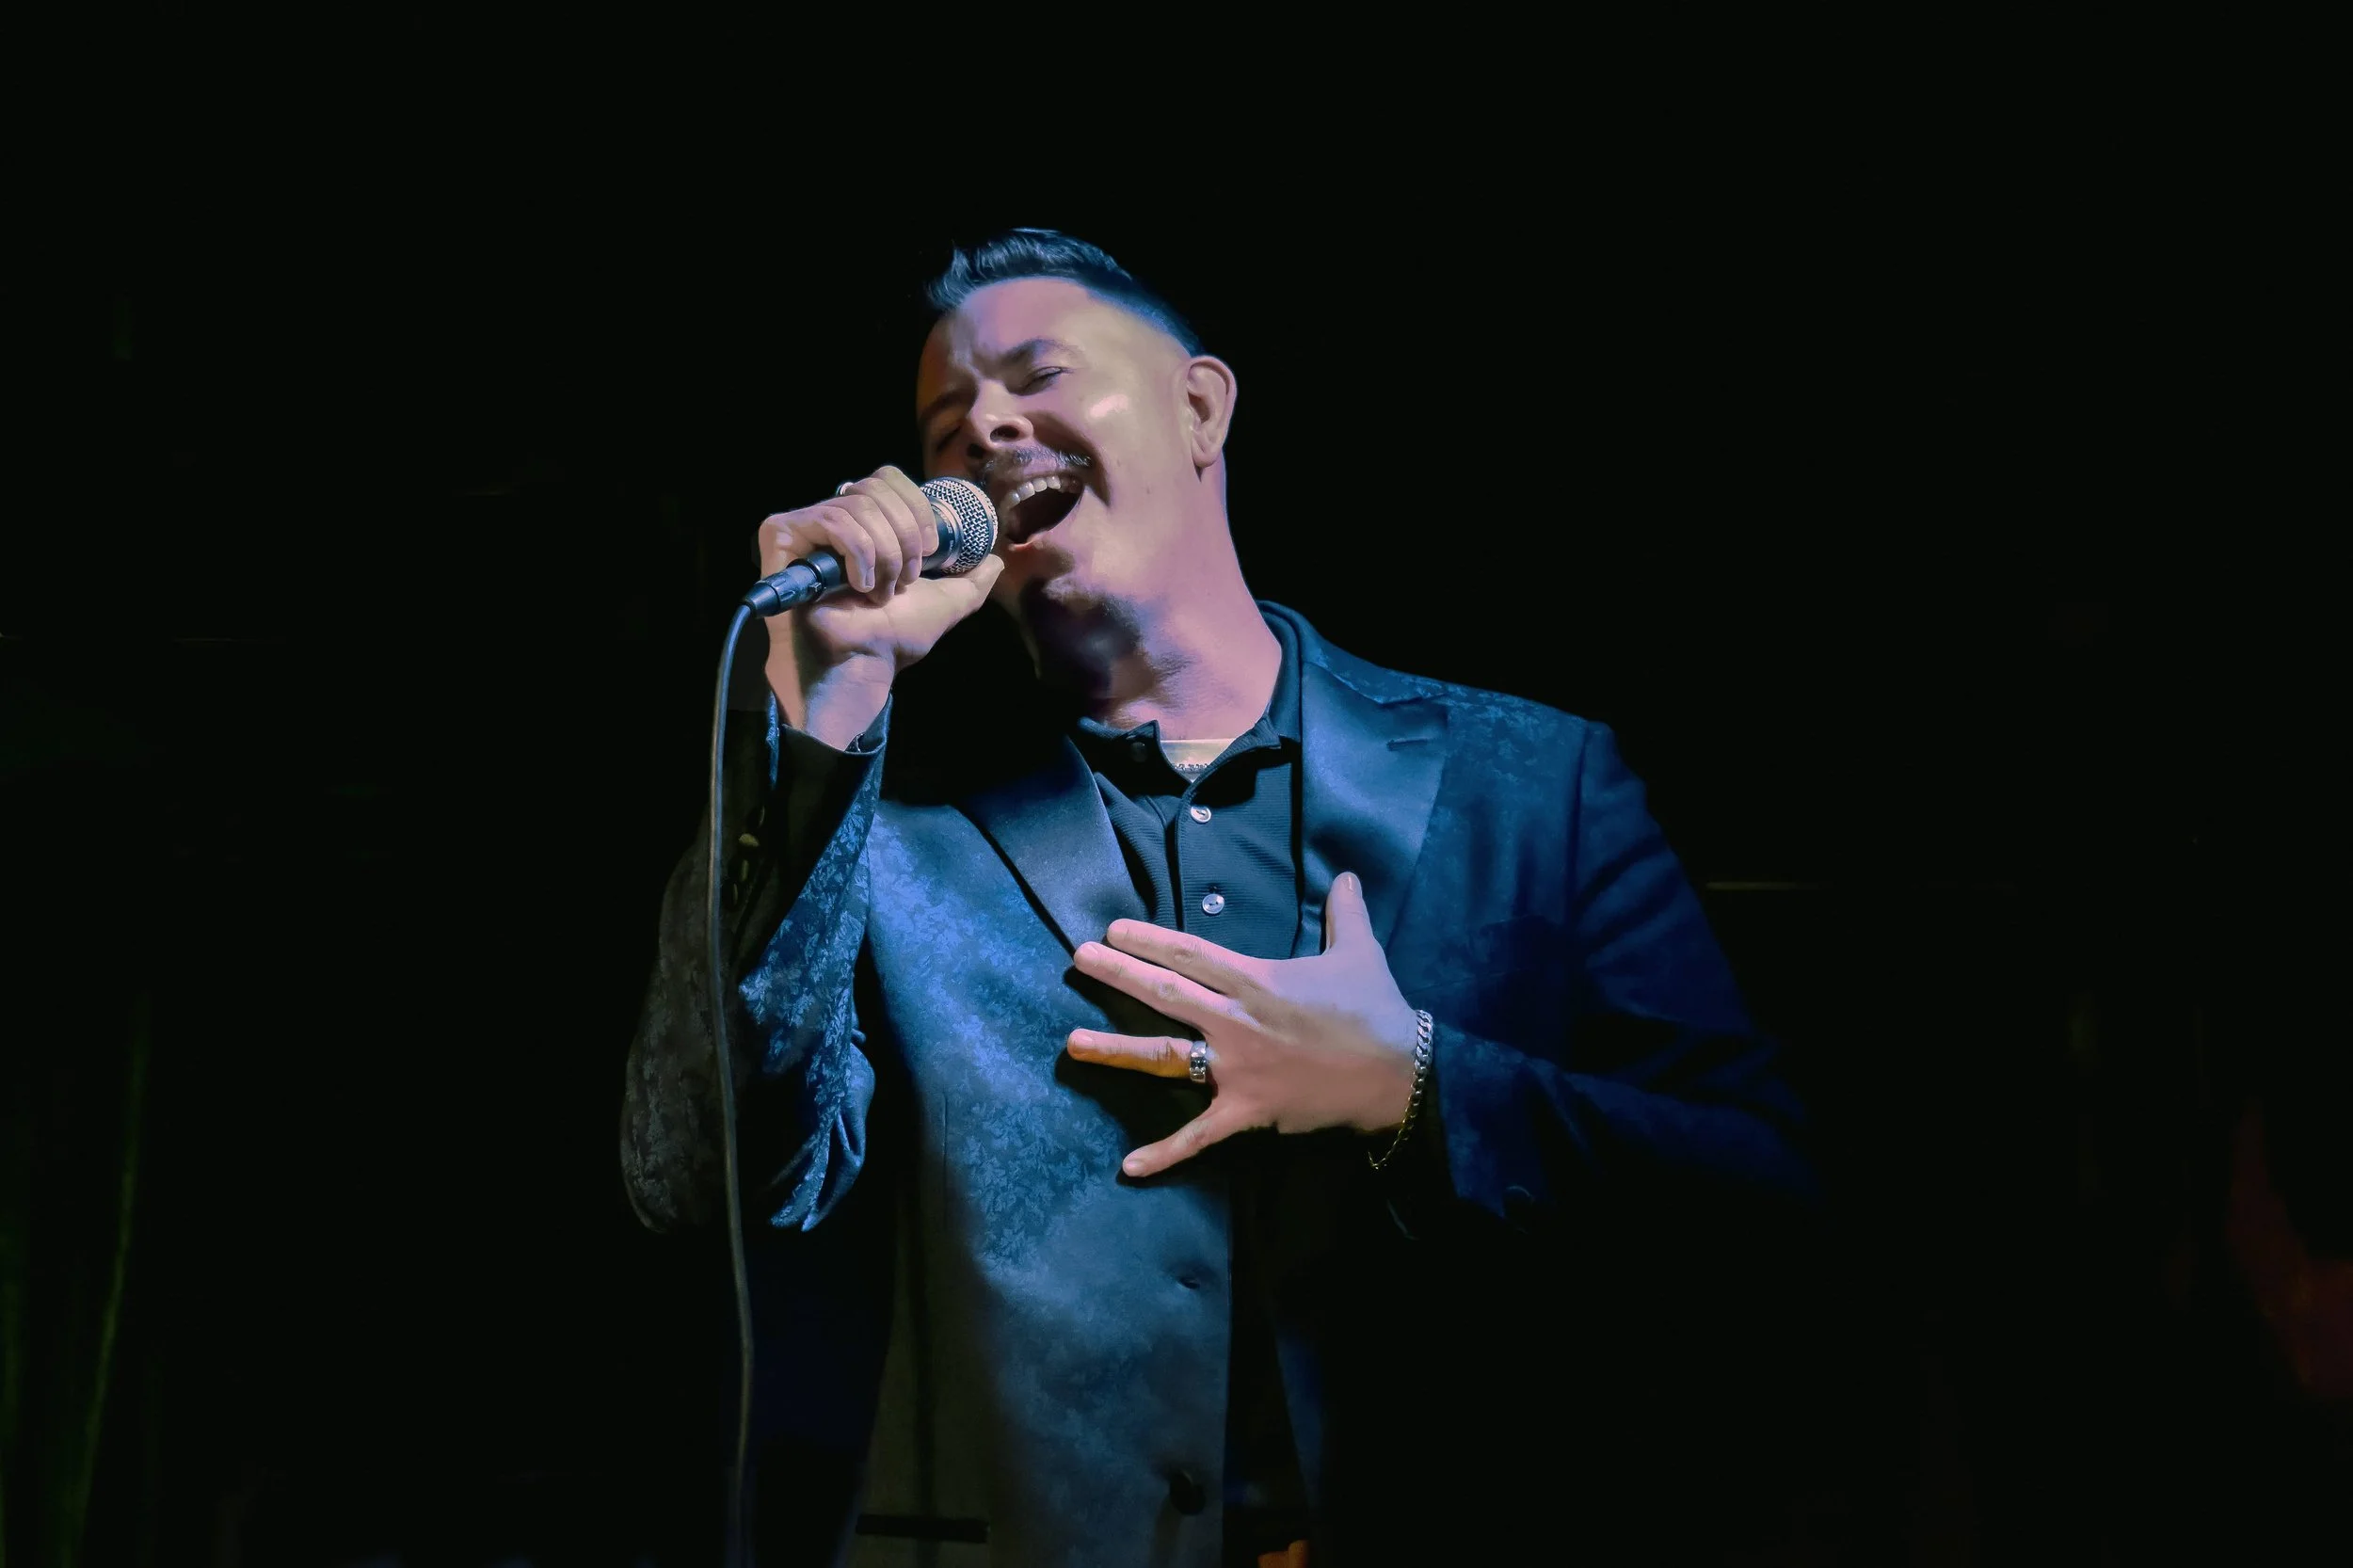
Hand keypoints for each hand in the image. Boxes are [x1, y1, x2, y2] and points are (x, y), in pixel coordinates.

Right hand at [759, 465, 1005, 740]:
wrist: (861, 664)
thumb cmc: (891, 641)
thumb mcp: (945, 603)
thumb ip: (971, 581)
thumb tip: (994, 560)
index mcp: (865, 525)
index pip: (889, 479)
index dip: (916, 508)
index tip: (930, 552)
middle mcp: (831, 519)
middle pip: (876, 488)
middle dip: (904, 536)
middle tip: (904, 580)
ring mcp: (804, 525)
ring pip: (858, 507)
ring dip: (884, 554)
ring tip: (881, 592)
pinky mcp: (780, 533)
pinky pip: (832, 520)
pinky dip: (858, 554)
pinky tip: (858, 586)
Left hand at [1063, 872, 1420, 1177]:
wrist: (1398, 1075)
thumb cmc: (1376, 1011)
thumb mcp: (1361, 952)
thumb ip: (1344, 913)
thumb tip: (1345, 875)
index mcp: (1256, 981)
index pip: (1191, 953)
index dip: (1150, 939)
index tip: (1113, 929)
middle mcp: (1235, 1021)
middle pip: (1165, 993)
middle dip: (1118, 975)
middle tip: (1078, 959)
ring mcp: (1236, 1068)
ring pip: (1165, 1056)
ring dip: (1117, 1049)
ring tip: (1072, 1044)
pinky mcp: (1247, 1111)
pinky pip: (1199, 1135)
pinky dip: (1164, 1153)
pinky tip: (1127, 1166)